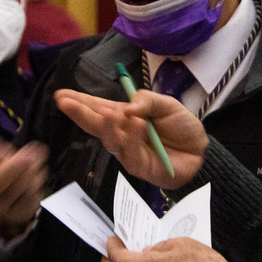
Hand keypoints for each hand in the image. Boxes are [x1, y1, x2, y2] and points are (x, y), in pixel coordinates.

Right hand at [54, 88, 207, 188]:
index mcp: (124, 116)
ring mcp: (128, 151)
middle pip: (96, 124)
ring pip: (111, 140)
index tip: (62, 94)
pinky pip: (130, 153)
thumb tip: (129, 107)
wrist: (199, 149)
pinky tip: (133, 124)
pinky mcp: (139, 166)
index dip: (80, 102)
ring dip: (105, 126)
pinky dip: (131, 139)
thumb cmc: (180, 125)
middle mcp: (121, 133)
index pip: (98, 108)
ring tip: (102, 113)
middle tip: (64, 102)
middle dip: (81, 113)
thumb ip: (148, 100)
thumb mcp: (166, 104)